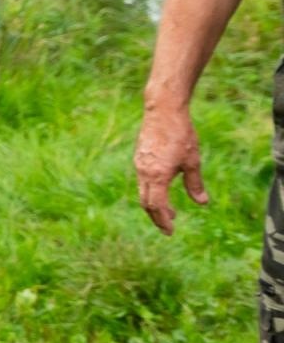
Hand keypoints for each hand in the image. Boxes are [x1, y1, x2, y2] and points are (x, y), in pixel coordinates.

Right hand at [135, 105, 208, 235]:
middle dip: (157, 217)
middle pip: (146, 203)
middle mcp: (144, 172)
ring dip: (154, 205)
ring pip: (143, 192)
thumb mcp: (193, 161)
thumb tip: (202, 203)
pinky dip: (151, 192)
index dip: (163, 220)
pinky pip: (142, 181)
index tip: (171, 231)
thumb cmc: (181, 135)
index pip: (157, 206)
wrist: (162, 111)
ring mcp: (139, 165)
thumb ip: (195, 184)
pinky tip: (163, 190)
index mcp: (157, 176)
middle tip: (169, 227)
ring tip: (170, 211)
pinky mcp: (139, 158)